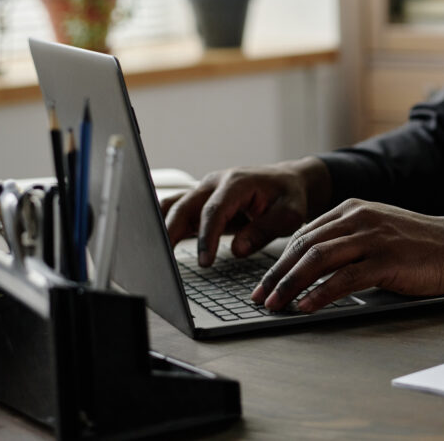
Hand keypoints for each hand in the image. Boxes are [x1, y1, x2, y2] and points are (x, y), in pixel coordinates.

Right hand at [162, 156, 330, 265]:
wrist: (287, 182)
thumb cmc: (288, 197)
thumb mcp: (288, 214)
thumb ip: (264, 230)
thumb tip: (237, 249)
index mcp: (237, 182)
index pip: (214, 210)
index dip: (207, 237)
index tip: (205, 262)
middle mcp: (215, 182)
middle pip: (185, 205)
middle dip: (173, 232)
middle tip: (165, 261)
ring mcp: (204, 190)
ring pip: (174, 206)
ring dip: (162, 227)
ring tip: (155, 254)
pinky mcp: (200, 201)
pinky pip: (176, 209)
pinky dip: (164, 223)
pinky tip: (155, 241)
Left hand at [251, 199, 443, 311]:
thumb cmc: (418, 243)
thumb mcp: (377, 228)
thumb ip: (347, 237)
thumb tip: (311, 263)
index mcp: (352, 209)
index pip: (304, 234)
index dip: (280, 259)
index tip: (266, 281)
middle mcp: (358, 218)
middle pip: (304, 246)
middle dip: (277, 274)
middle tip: (260, 296)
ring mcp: (372, 238)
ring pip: (317, 260)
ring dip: (290, 284)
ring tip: (274, 304)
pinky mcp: (385, 260)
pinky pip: (344, 278)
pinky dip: (320, 294)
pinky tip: (306, 306)